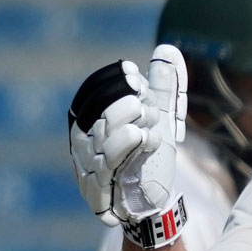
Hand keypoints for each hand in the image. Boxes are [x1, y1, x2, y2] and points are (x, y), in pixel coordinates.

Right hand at [68, 45, 187, 247]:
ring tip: (150, 120)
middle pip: (98, 113)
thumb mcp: (161, 117)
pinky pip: (111, 163)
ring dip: (132, 121)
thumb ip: (164, 85)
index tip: (133, 72)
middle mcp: (83, 144)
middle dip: (125, 100)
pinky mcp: (102, 189)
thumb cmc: (149, 156)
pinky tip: (150, 137)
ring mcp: (89, 167)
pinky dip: (133, 145)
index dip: (111, 80)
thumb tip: (168, 49)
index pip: (90, 94)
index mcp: (88, 122)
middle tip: (147, 102)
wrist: (151, 201)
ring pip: (103, 135)